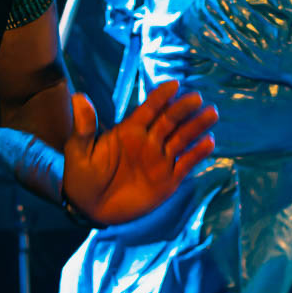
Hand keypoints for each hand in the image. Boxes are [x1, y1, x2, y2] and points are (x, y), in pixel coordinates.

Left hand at [62, 79, 217, 226]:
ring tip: (211, 113)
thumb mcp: (79, 150)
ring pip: (182, 139)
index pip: (149, 108)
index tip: (174, 84)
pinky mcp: (167, 180)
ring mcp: (159, 160)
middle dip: (183, 109)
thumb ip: (85, 125)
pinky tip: (209, 142)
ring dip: (197, 126)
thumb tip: (79, 96)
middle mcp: (148, 142)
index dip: (161, 96)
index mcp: (129, 130)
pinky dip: (197, 154)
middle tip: (197, 99)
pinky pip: (185, 164)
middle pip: (170, 121)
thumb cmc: (81, 176)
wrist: (89, 208)